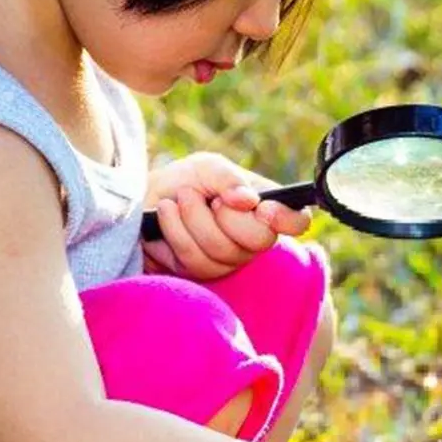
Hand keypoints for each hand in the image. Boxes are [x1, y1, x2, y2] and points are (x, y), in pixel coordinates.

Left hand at [142, 151, 311, 280]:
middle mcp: (253, 238)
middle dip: (228, 216)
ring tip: (180, 198)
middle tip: (210, 198)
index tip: (264, 209)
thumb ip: (228, 178)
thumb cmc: (185, 182)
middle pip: (260, 240)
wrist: (144, 200)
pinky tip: (166, 213)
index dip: (287, 219)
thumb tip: (248, 200)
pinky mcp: (201, 274)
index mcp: (264, 208)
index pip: (297, 221)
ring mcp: (229, 260)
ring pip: (222, 250)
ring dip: (194, 218)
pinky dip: (175, 230)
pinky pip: (194, 260)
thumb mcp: (207, 168)